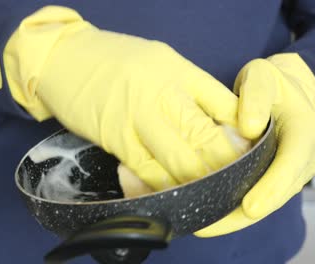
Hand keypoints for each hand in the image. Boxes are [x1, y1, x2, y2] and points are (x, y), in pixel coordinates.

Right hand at [4, 6, 244, 189]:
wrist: (64, 58)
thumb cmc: (114, 60)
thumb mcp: (159, 61)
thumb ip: (189, 88)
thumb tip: (220, 121)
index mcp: (177, 70)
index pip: (222, 103)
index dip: (241, 131)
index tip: (249, 151)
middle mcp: (161, 92)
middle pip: (205, 135)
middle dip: (225, 164)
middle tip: (237, 181)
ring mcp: (137, 117)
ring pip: (179, 159)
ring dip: (198, 181)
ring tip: (213, 194)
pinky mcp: (115, 138)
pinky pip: (147, 170)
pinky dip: (164, 185)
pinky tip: (177, 194)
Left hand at [195, 53, 314, 236]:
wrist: (285, 92)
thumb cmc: (270, 83)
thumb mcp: (261, 75)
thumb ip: (255, 96)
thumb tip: (247, 128)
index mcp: (305, 130)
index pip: (291, 162)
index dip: (271, 187)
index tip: (250, 207)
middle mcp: (306, 156)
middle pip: (279, 192)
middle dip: (247, 213)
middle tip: (210, 226)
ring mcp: (296, 171)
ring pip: (270, 201)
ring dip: (239, 217)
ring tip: (205, 225)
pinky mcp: (282, 178)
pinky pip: (263, 197)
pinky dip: (238, 208)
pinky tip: (212, 214)